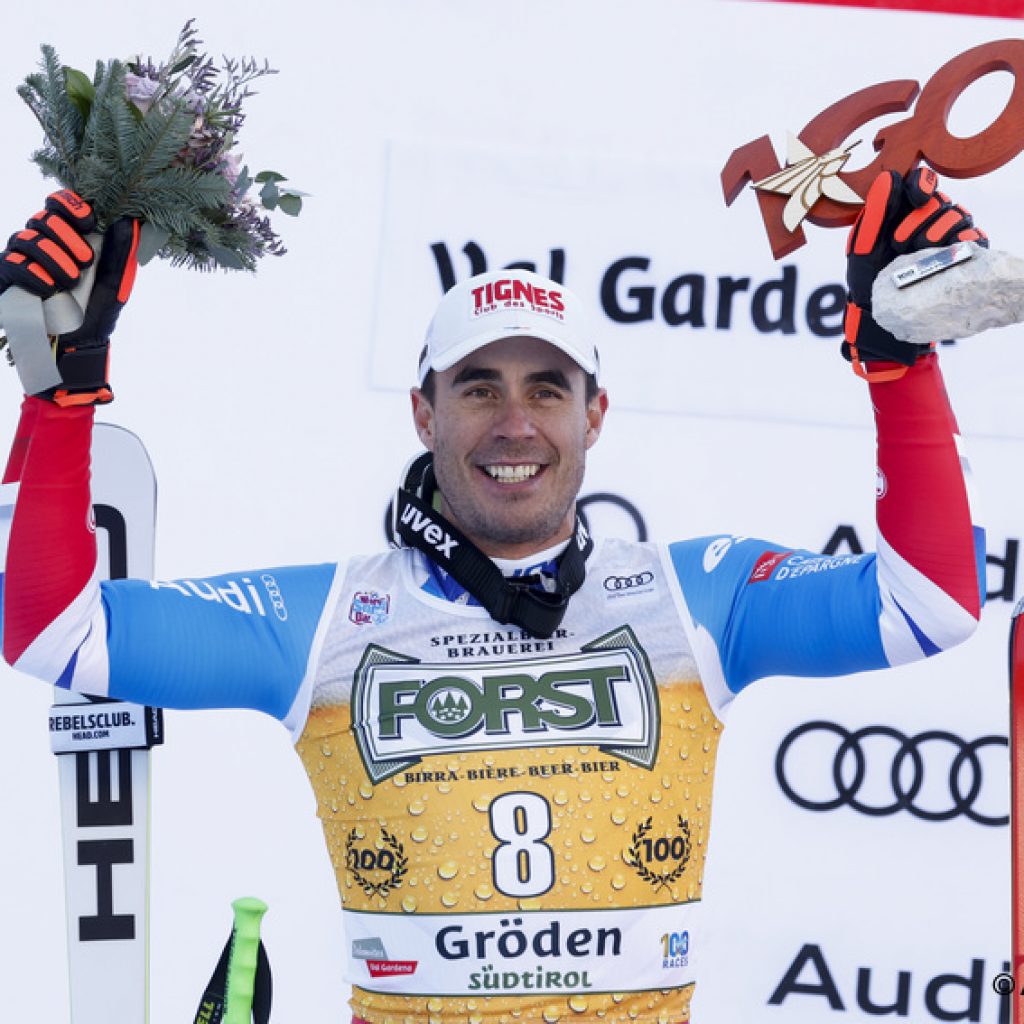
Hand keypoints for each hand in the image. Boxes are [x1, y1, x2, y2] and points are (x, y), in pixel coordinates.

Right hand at [0, 190, 138, 405]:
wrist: (80, 347)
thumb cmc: (97, 311)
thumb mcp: (114, 282)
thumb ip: (121, 252)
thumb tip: (129, 220)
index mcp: (67, 239)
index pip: (59, 206)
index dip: (70, 205)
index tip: (88, 220)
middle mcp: (41, 244)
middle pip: (43, 218)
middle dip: (66, 235)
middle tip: (85, 260)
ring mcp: (22, 260)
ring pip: (27, 239)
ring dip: (53, 257)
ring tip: (71, 281)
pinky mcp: (7, 279)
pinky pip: (13, 265)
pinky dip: (32, 274)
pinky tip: (49, 288)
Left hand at [842, 167, 986, 381]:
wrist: (881, 318)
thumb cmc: (868, 280)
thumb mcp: (863, 247)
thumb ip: (875, 212)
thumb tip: (890, 176)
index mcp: (903, 211)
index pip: (922, 181)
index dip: (922, 184)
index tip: (916, 197)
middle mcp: (928, 219)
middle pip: (940, 200)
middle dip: (920, 220)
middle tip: (900, 244)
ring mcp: (948, 237)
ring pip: (958, 216)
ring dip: (937, 232)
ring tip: (918, 253)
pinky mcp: (964, 256)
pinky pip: (975, 238)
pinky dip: (963, 243)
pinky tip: (947, 255)